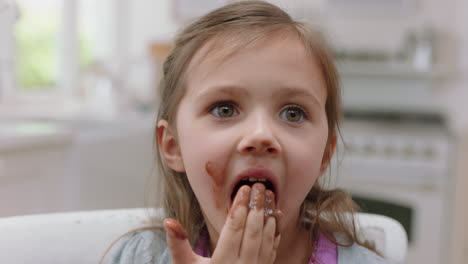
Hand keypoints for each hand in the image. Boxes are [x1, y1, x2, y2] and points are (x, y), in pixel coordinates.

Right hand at [164, 183, 281, 263]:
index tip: (243, 189)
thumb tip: (168, 220)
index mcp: (222, 263)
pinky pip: (272, 249)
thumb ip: (178, 245)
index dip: (239, 206)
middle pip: (253, 230)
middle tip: (259, 186)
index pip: (235, 228)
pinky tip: (276, 216)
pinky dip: (275, 231)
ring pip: (266, 239)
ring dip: (269, 216)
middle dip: (257, 206)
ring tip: (269, 196)